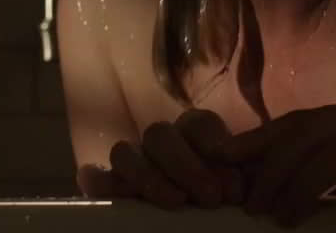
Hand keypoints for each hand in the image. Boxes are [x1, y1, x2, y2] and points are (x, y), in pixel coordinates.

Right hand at [78, 108, 245, 208]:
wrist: (210, 212)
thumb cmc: (227, 202)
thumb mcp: (240, 187)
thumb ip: (239, 178)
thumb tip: (236, 186)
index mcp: (195, 134)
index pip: (199, 124)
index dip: (214, 148)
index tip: (233, 188)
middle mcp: (161, 142)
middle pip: (159, 134)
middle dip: (185, 165)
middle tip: (210, 198)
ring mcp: (133, 162)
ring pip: (124, 152)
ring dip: (147, 175)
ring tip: (175, 202)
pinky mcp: (112, 185)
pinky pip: (95, 176)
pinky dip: (99, 181)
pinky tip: (108, 191)